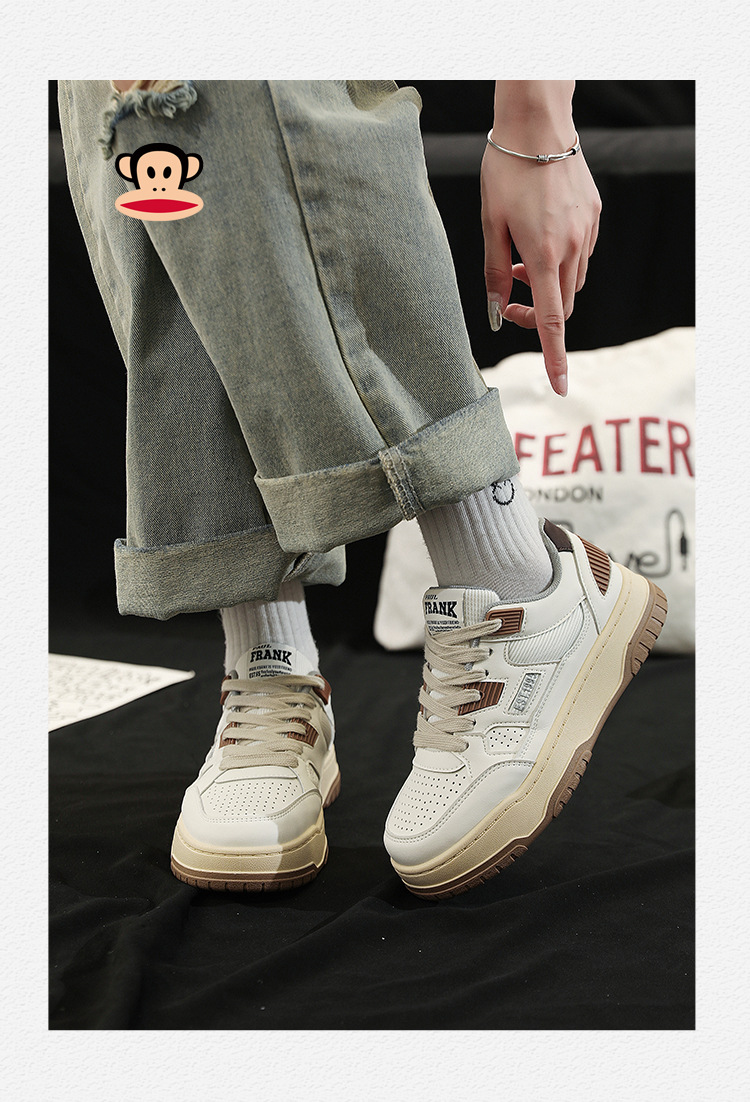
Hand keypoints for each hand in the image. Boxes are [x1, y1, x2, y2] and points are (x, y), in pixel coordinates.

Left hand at [481, 123, 600, 395]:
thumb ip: (494, 273)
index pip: (552, 321)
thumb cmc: (504, 172)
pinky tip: (540, 236)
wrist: (537, 124)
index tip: (560, 387)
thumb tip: (495, 311)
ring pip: (572, 281)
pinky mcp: (595, 216)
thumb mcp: (489, 225)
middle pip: (563, 305)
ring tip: (520, 257)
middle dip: (537, 312)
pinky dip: (560, 261)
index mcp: (544, 255)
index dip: (554, 358)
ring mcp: (588, 231)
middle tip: (509, 295)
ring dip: (548, 284)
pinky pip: (581, 254)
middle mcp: (573, 247)